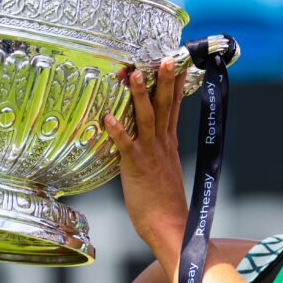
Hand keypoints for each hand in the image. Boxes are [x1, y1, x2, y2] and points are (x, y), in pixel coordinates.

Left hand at [105, 58, 187, 252]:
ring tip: (133, 74)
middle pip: (166, 107)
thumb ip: (158, 153)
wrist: (170, 225)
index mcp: (170, 144)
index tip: (176, 63)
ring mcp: (151, 154)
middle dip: (164, 80)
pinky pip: (126, 145)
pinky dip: (117, 131)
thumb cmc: (164, 203)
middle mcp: (163, 144)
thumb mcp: (165, 171)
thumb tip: (149, 144)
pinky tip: (107, 117)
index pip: (174, 108)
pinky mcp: (137, 167)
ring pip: (147, 119)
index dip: (175, 85)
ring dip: (140, 96)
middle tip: (164, 57)